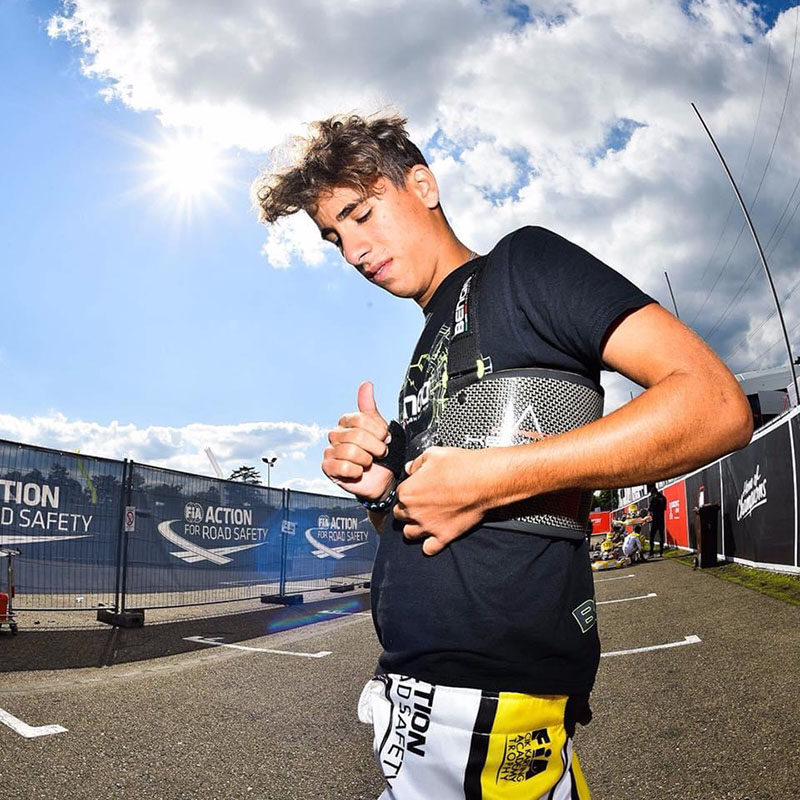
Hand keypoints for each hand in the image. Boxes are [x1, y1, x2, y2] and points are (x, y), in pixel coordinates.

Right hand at [322, 381, 393, 500]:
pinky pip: (342, 466)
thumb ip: (369, 407)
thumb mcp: (379, 428)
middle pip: (356, 436)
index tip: (385, 438)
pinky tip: (359, 472)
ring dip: (366, 460)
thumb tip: (366, 384)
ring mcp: (330, 450)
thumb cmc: (380, 453)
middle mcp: (336, 434)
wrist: (381, 479)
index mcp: (347, 421)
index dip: (377, 431)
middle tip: (380, 453)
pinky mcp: (327, 467)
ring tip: (369, 463)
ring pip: (350, 452)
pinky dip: (355, 471)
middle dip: (375, 447)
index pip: (361, 419)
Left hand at [394, 447, 488, 555]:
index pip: (399, 494)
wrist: (484, 480)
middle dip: (407, 509)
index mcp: (408, 491)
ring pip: (409, 533)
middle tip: (419, 503)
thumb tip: (410, 468)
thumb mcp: (433, 454)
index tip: (416, 489)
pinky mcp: (444, 536)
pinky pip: (429, 549)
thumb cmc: (461, 466)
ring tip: (424, 520)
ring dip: (414, 527)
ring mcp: (428, 526)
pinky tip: (434, 536)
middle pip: (400, 515)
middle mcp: (414, 511)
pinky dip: (429, 544)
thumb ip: (416, 463)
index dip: (408, 490)